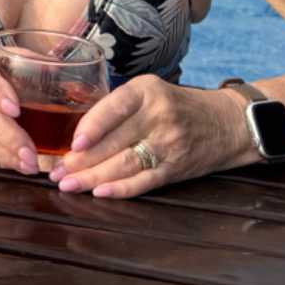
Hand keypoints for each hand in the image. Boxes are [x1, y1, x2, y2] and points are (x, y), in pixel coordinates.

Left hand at [50, 76, 243, 197]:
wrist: (229, 124)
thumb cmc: (178, 105)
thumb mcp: (149, 91)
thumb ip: (117, 106)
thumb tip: (71, 130)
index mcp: (146, 91)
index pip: (114, 107)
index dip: (92, 127)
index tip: (73, 143)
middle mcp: (158, 116)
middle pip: (115, 142)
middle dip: (81, 160)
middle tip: (55, 171)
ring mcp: (169, 144)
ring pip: (126, 164)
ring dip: (93, 177)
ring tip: (68, 185)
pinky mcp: (176, 168)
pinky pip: (145, 181)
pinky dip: (121, 189)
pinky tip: (100, 193)